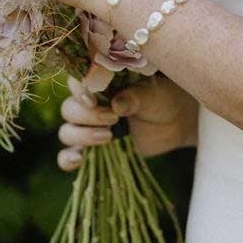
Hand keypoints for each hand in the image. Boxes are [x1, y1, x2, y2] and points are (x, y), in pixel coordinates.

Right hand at [57, 71, 198, 170]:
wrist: (176, 122)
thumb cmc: (163, 99)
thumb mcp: (154, 95)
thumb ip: (135, 97)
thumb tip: (117, 104)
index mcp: (101, 81)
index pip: (77, 82)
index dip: (79, 92)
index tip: (93, 101)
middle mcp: (90, 102)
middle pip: (69, 109)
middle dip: (87, 116)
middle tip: (113, 119)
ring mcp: (89, 126)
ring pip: (67, 131)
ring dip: (82, 135)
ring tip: (108, 136)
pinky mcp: (92, 146)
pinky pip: (68, 154)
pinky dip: (67, 159)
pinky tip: (79, 160)